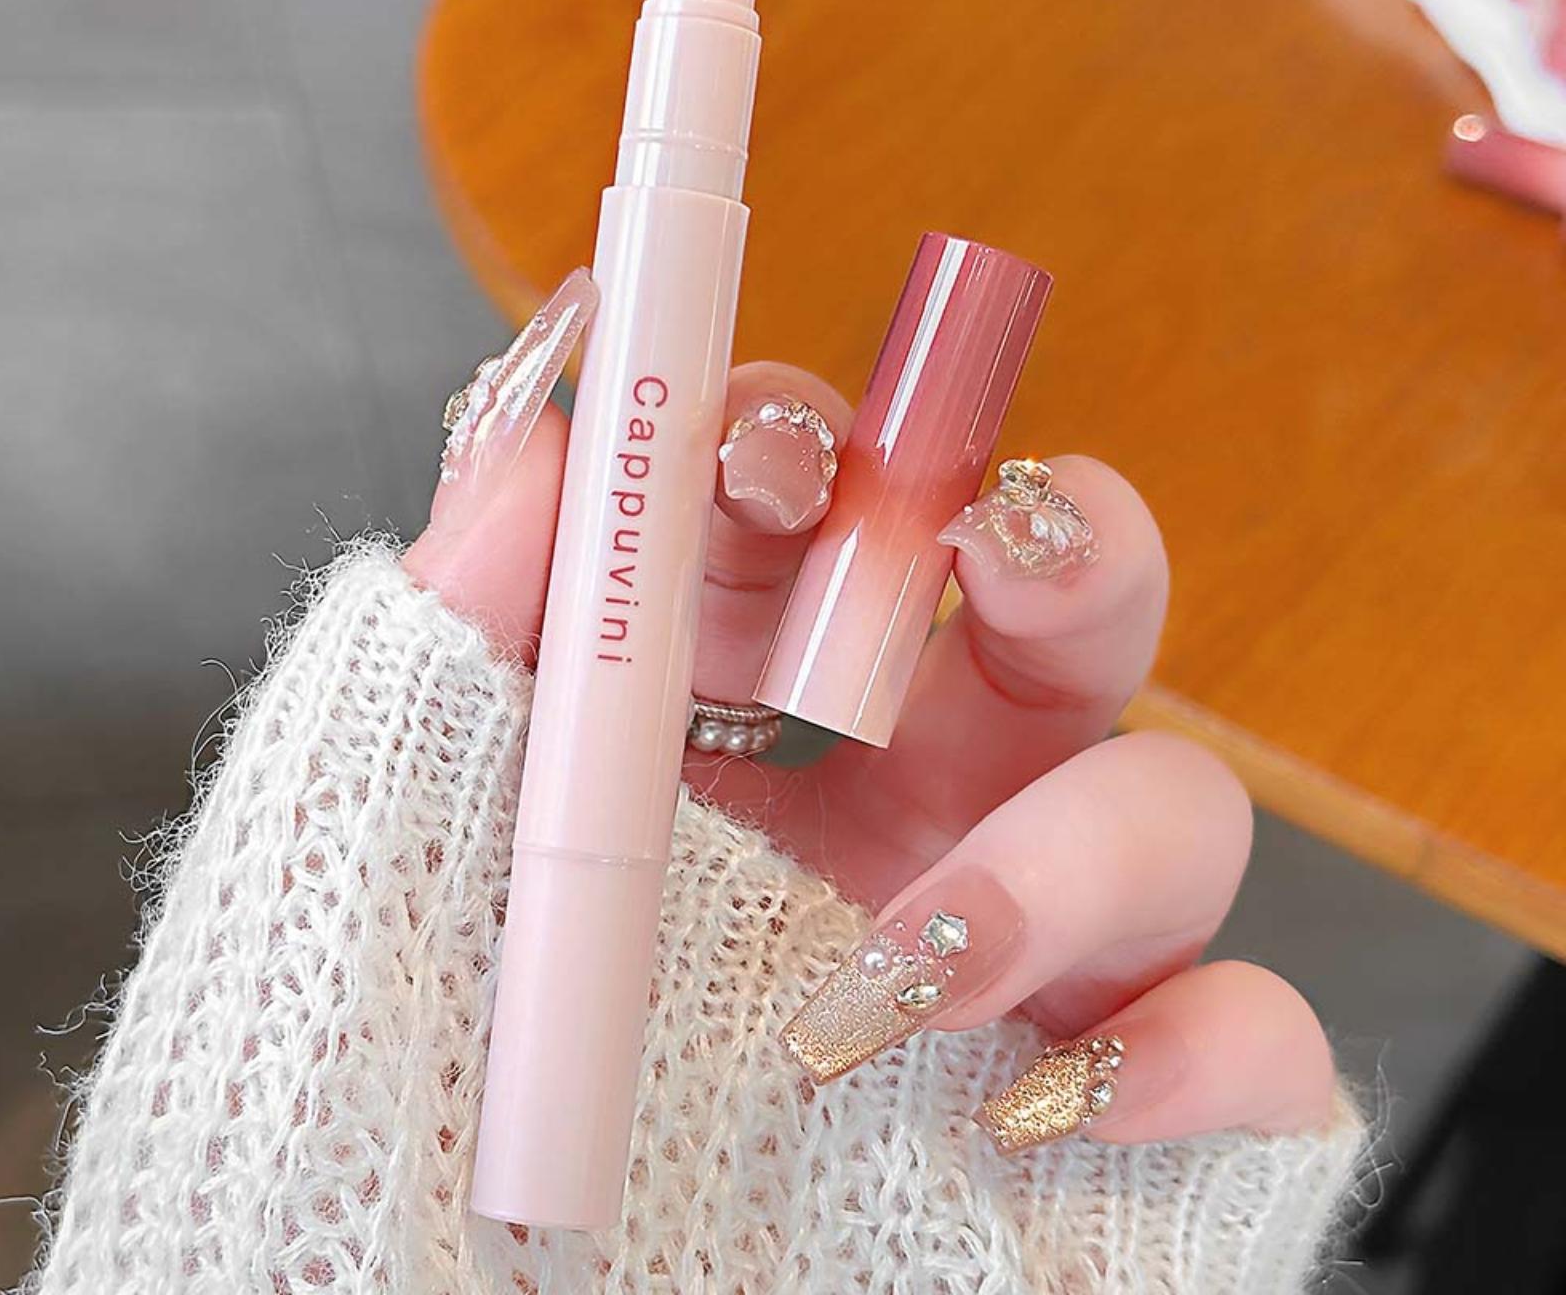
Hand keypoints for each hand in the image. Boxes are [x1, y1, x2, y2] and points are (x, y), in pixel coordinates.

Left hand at [404, 272, 1335, 1154]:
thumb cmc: (436, 1065)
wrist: (488, 1290)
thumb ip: (464, 631)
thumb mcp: (409, 828)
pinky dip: (1190, 1054)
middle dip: (1057, 539)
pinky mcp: (1112, 1097)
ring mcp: (1032, 940)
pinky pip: (1246, 1038)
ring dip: (1068, 850)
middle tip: (983, 545)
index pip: (833, 512)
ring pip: (1176, 808)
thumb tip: (542, 445)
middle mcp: (915, 793)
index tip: (747, 463)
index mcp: (757, 706)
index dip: (818, 451)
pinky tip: (1030, 1107)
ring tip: (907, 954)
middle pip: (1061, 604)